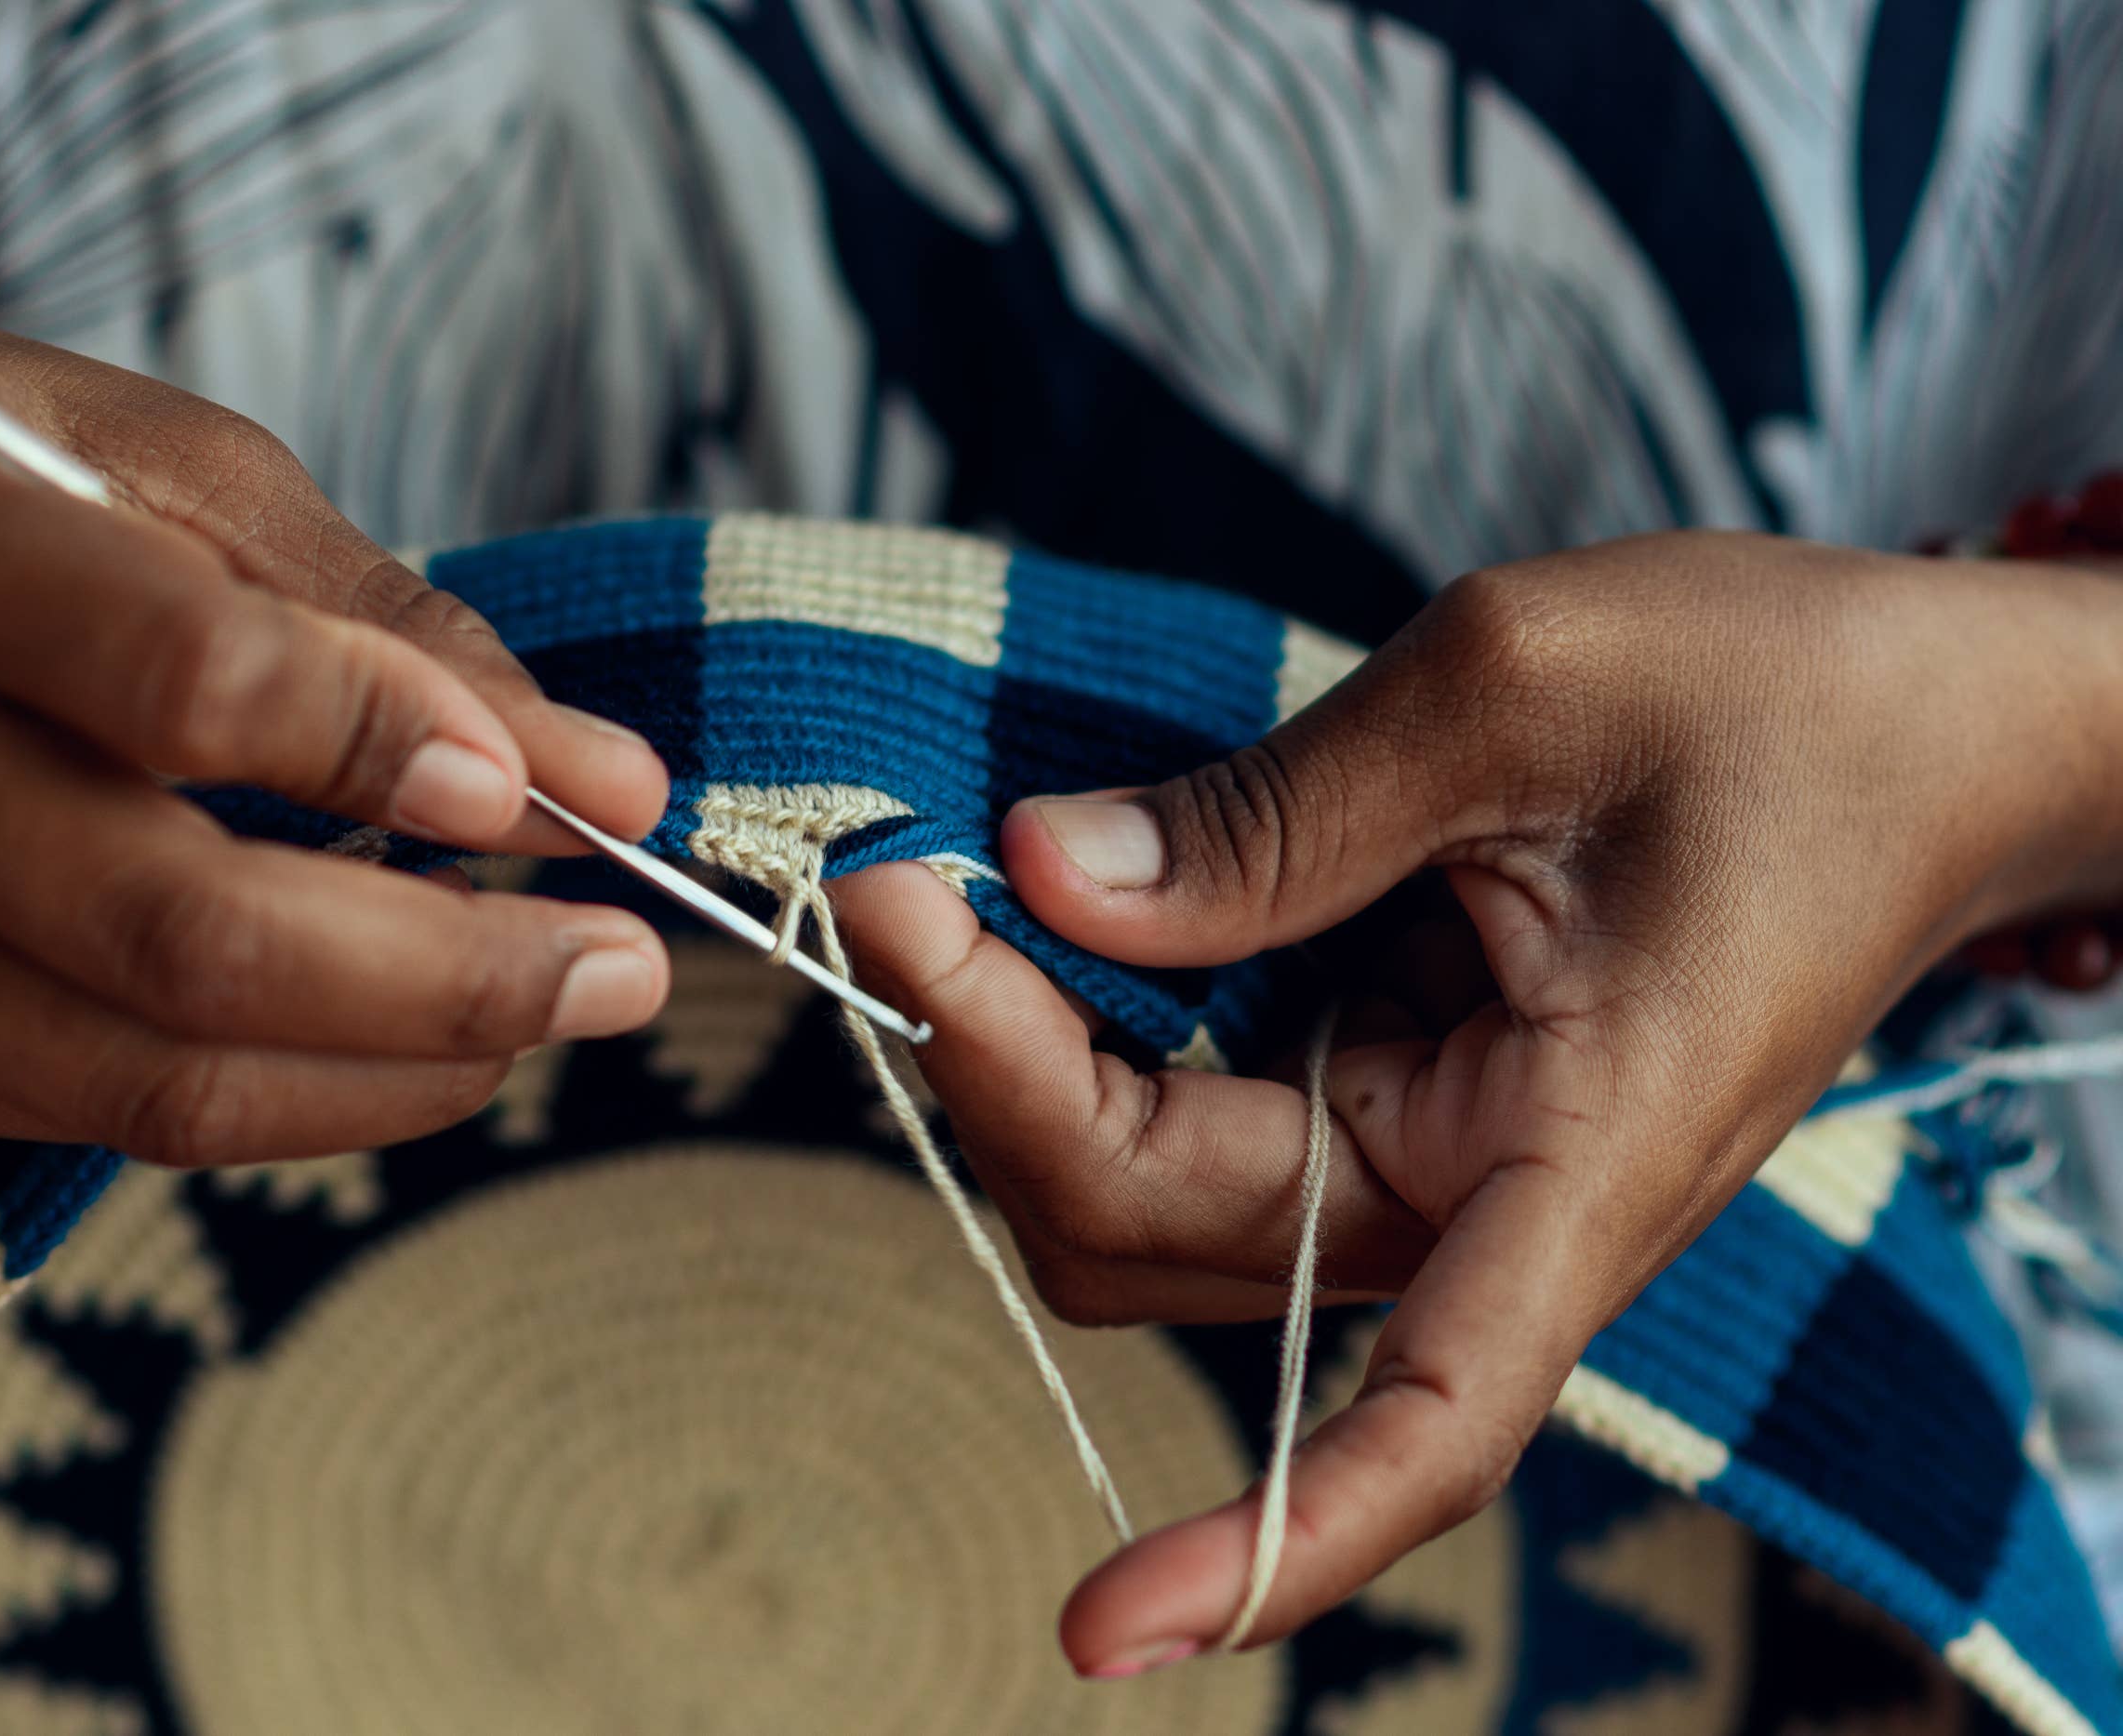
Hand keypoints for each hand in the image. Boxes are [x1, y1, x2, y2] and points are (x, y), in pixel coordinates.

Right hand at [0, 295, 670, 1163]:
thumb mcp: (147, 458)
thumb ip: (366, 612)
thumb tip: (591, 774)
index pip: (184, 678)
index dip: (399, 755)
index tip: (574, 799)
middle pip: (175, 928)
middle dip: (448, 975)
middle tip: (621, 969)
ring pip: (138, 1071)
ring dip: (387, 1071)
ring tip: (532, 1017)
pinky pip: (74, 1111)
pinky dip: (268, 1093)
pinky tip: (369, 1037)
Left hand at [835, 531, 2122, 1675]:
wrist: (1922, 723)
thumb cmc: (1786, 702)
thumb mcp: (1518, 691)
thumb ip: (1274, 814)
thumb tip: (1045, 877)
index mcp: (1583, 1154)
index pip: (1428, 1424)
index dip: (1273, 1543)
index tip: (1092, 1629)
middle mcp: (1490, 1194)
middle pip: (1177, 1228)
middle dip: (1005, 1079)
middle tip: (892, 889)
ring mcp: (1428, 1146)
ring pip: (1154, 1185)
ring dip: (1024, 1065)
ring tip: (941, 896)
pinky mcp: (1389, 1082)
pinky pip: (1195, 1106)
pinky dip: (1091, 1027)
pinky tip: (1034, 918)